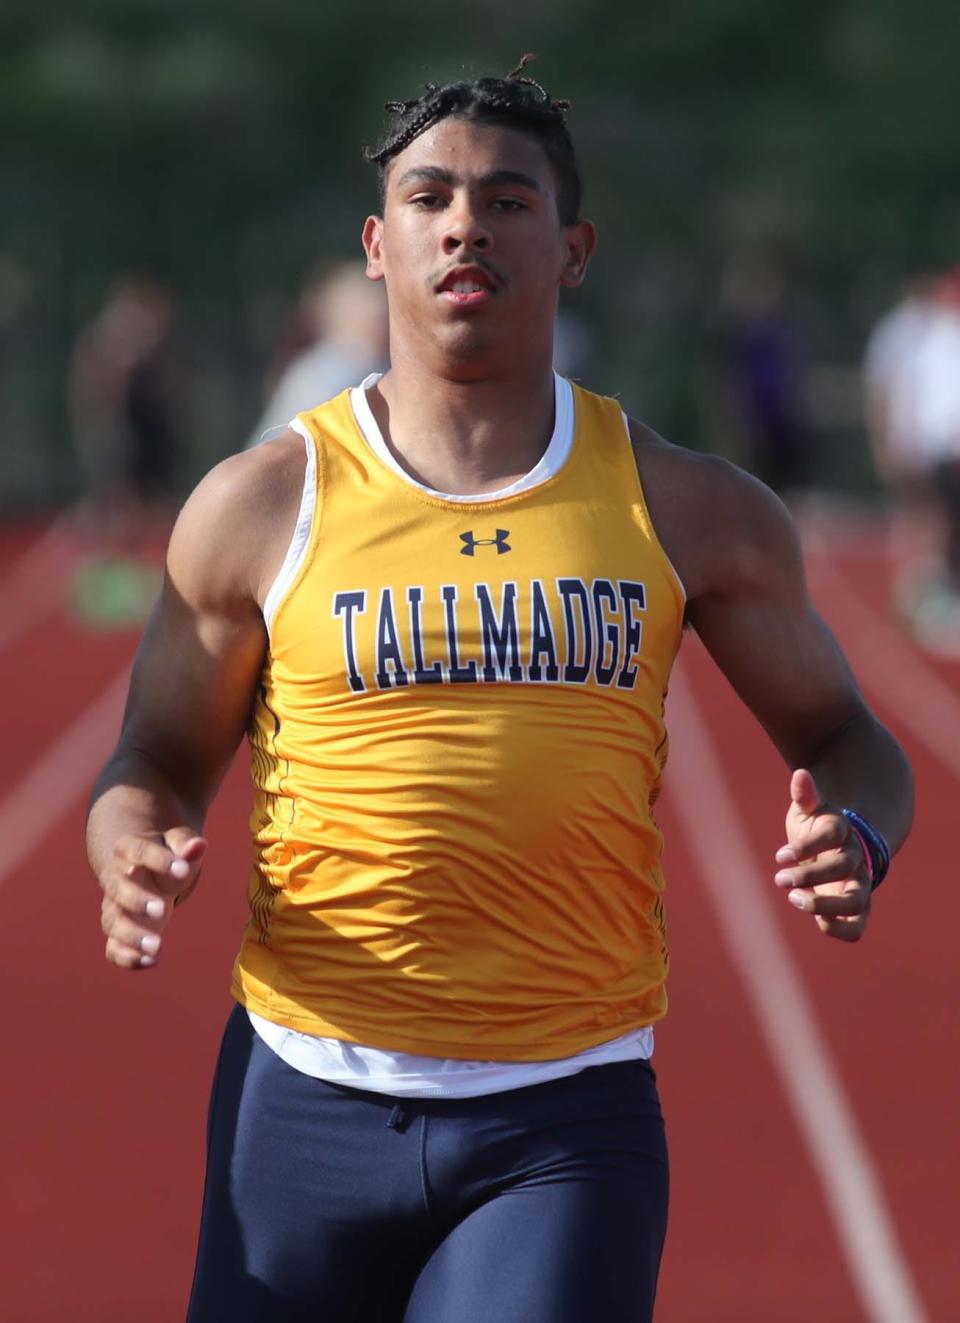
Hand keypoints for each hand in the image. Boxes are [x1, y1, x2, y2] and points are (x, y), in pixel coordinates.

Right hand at [99, 829, 206, 968]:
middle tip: (162, 911)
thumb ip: (187, 846)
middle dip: (137, 901)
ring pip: (112, 922)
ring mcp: (114, 907)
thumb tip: (199, 845)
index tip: (184, 870)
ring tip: (156, 946)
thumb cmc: (167, 854)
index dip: (159, 860)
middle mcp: (115, 878)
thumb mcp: (178, 844)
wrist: (148, 870)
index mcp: (128, 849)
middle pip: (117, 889)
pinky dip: (127, 957)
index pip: (139, 852)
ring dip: (131, 936)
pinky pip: (113, 948)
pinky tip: (150, 961)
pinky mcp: (119, 933)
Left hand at [773, 769, 870, 942]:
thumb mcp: (810, 811)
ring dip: (823, 905)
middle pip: (843, 866)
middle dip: (808, 874)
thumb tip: (800, 774)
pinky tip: (815, 918)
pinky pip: (856, 928)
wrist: (842, 851)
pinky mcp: (856, 909)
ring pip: (856, 901)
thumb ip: (805, 795)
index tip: (779, 855)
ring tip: (794, 899)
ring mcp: (859, 885)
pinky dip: (837, 928)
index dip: (805, 845)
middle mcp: (856, 859)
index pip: (832, 834)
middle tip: (780, 878)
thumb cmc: (819, 829)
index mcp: (843, 832)